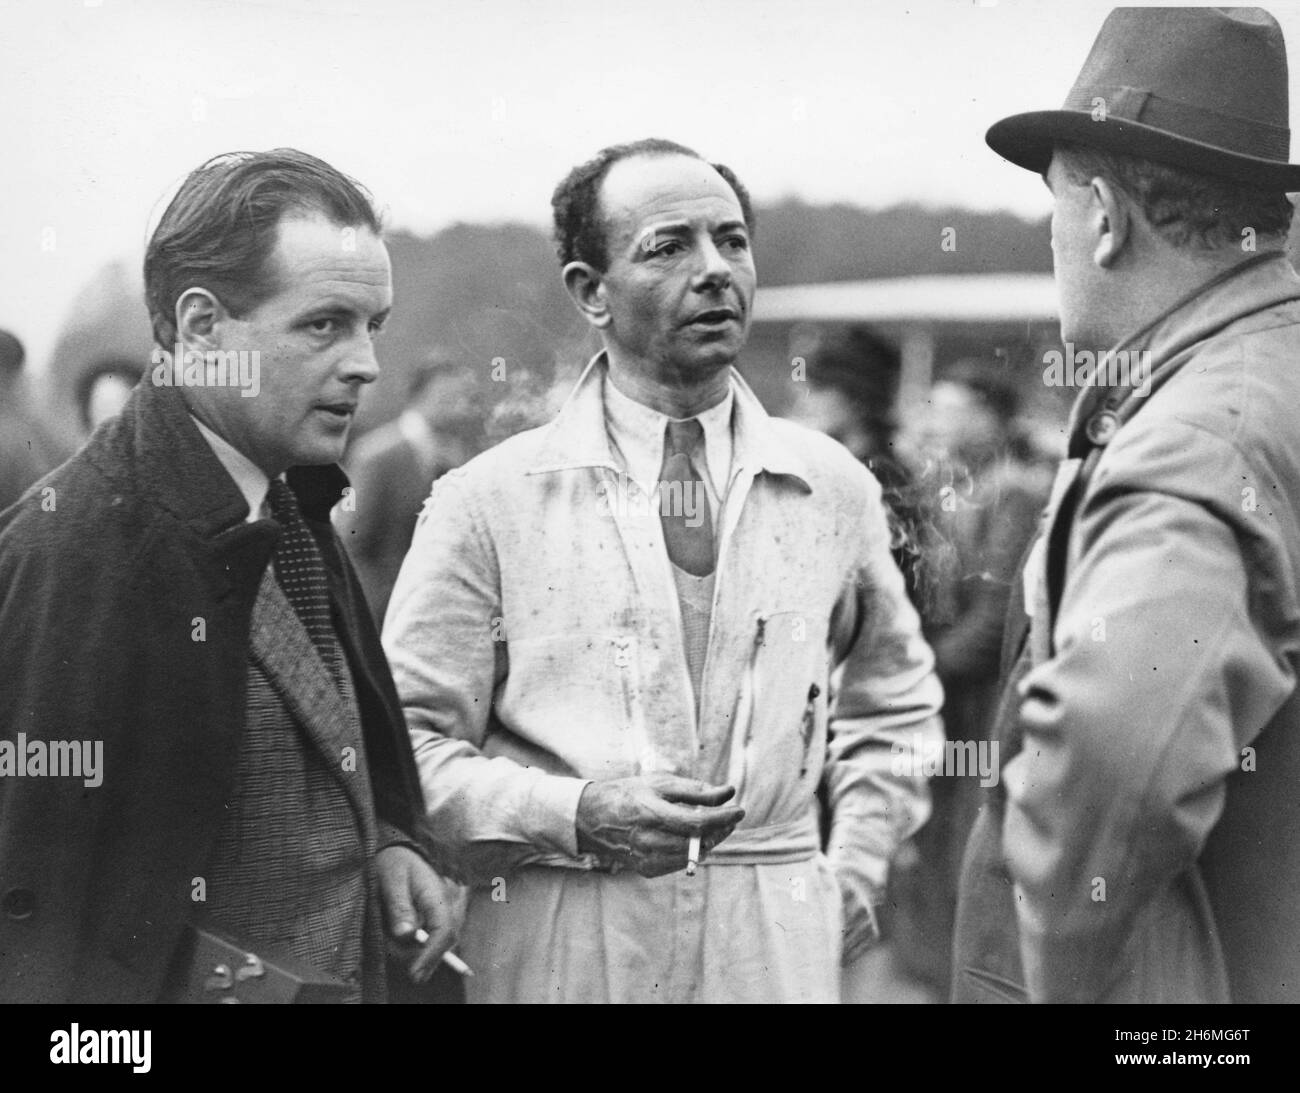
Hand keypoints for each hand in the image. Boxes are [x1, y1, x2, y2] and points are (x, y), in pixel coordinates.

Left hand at [376, 845, 468, 982]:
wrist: (400, 853)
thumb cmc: (394, 863)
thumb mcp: (392, 880)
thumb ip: (399, 906)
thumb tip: (406, 934)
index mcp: (438, 895)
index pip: (444, 931)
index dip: (431, 955)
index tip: (415, 973)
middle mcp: (448, 906)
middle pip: (445, 943)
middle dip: (421, 957)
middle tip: (396, 958)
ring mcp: (445, 913)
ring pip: (436, 944)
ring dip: (413, 950)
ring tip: (389, 935)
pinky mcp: (438, 919)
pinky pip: (432, 939)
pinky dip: (415, 946)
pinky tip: (399, 934)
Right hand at [575, 772, 744, 877]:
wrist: (593, 818)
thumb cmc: (629, 794)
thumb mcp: (659, 783)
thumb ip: (695, 790)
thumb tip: (728, 792)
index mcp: (651, 813)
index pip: (697, 823)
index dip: (722, 818)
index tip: (739, 810)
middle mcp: (649, 840)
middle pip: (698, 843)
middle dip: (720, 831)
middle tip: (729, 818)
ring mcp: (647, 859)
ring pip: (692, 857)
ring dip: (708, 842)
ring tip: (711, 826)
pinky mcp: (647, 870)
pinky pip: (680, 864)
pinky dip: (690, 851)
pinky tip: (688, 837)